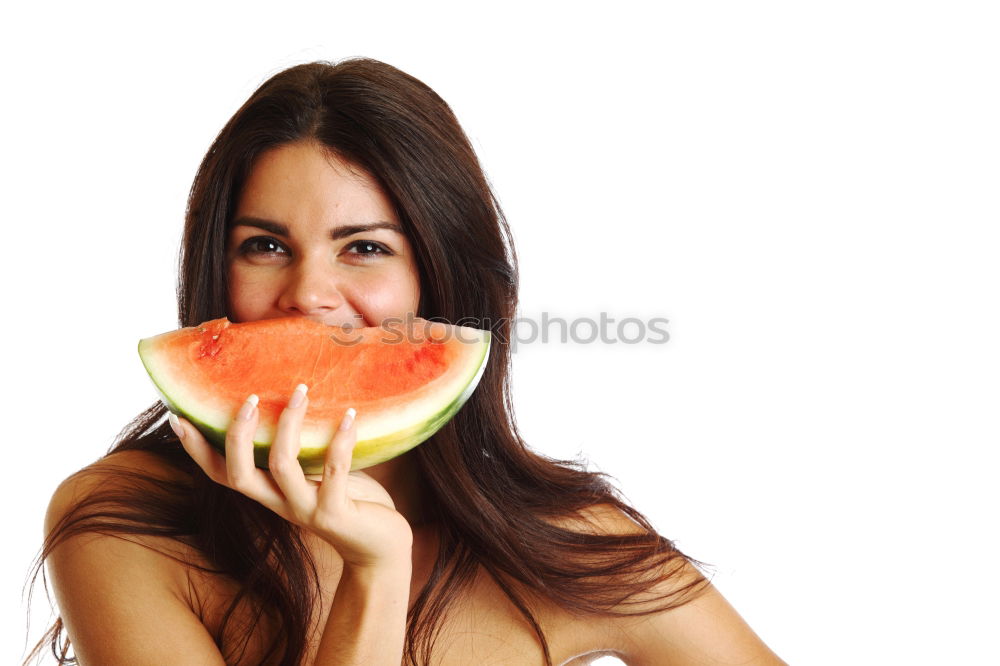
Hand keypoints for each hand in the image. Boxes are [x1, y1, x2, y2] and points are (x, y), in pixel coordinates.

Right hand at [170, 384, 412, 568]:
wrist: (379, 549)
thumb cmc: (348, 501)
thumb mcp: (316, 473)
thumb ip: (301, 448)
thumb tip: (293, 396)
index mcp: (268, 494)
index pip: (220, 475)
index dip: (196, 451)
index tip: (178, 417)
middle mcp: (280, 505)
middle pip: (239, 475)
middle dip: (238, 436)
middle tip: (249, 397)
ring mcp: (307, 511)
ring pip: (282, 468)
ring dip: (289, 426)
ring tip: (301, 391)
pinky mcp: (337, 513)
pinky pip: (335, 472)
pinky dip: (340, 441)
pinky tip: (350, 416)